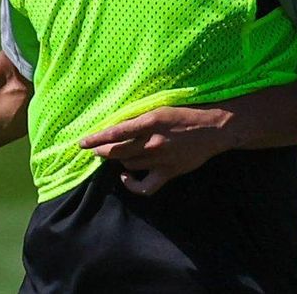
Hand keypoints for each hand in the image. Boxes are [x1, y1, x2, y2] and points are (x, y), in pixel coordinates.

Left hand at [80, 105, 233, 195]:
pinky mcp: (169, 173)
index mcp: (149, 122)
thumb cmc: (185, 114)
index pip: (114, 133)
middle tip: (93, 150)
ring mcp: (161, 160)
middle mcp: (152, 142)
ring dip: (118, 161)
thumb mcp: (159, 108)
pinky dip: (132, 185)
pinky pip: (146, 187)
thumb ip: (138, 119)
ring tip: (114, 155)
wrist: (214, 128)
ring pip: (128, 165)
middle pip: (116, 152)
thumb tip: (116, 126)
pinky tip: (126, 177)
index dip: (95, 139)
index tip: (82, 142)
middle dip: (101, 152)